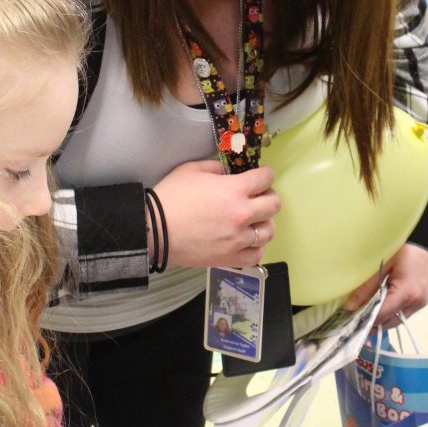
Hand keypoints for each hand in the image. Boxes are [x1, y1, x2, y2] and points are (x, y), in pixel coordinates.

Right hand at [153, 160, 280, 268]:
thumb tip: (229, 174)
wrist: (153, 230)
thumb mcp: (192, 170)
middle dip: (268, 196)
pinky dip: (256, 247)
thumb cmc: (170, 196)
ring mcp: (238, 239)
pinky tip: (247, 241)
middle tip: (258, 197)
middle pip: (274, 204)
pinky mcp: (230, 258)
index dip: (265, 175)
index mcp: (235, 190)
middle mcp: (242, 214)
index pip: (266, 178)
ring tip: (254, 221)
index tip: (261, 177)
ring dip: (265, 223)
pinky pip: (257, 255)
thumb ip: (216, 168)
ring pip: (269, 231)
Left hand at [343, 244, 427, 327]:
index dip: (365, 321)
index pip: (382, 315)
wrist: (427, 242)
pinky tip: (381, 307)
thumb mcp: (382, 265)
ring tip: (366, 316)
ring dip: (383, 320)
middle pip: (390, 322)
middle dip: (373, 324)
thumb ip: (367, 287)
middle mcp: (416, 303)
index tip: (350, 322)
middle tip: (355, 321)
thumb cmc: (405, 249)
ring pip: (398, 320)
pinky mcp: (422, 300)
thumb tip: (350, 307)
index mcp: (407, 293)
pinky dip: (392, 313)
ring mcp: (421, 303)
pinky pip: (404, 313)